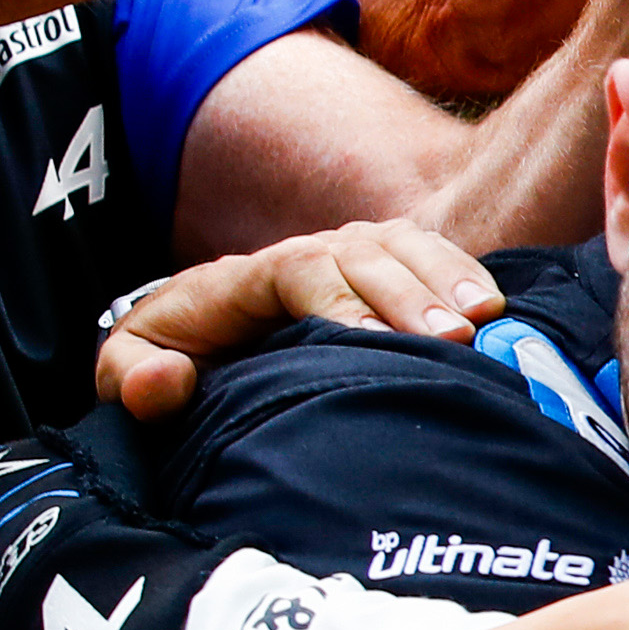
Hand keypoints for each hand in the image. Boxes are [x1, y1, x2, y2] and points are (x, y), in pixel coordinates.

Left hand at [92, 220, 508, 415]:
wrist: (200, 339)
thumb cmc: (172, 364)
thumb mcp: (131, 373)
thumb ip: (131, 378)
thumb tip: (166, 379)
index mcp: (242, 278)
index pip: (301, 270)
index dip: (343, 303)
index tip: (379, 348)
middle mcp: (306, 254)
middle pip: (366, 255)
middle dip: (411, 296)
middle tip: (453, 340)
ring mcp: (352, 255)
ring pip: (406, 250)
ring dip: (449, 283)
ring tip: (484, 324)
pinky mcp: (389, 270)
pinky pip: (434, 258)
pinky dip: (466, 279)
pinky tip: (498, 312)